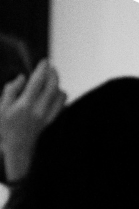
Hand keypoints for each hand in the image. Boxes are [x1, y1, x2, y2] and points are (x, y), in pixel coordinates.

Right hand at [0, 60, 66, 181]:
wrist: (16, 148)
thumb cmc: (4, 126)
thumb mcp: (1, 108)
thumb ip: (10, 90)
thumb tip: (22, 77)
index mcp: (24, 105)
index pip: (37, 81)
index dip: (42, 69)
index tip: (45, 61)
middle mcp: (38, 109)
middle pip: (53, 85)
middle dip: (53, 73)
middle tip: (50, 67)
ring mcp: (48, 115)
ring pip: (60, 93)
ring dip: (56, 83)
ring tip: (49, 79)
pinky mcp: (52, 119)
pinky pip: (62, 102)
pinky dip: (60, 94)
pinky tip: (53, 92)